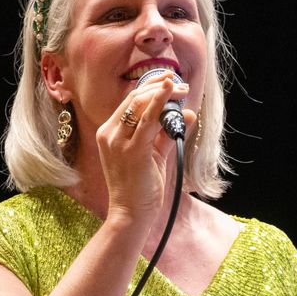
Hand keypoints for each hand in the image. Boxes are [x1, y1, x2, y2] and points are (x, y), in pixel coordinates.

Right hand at [97, 71, 193, 222]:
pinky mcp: (132, 150)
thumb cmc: (140, 188)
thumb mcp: (154, 155)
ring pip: (140, 105)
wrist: (130, 214)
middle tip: (181, 85)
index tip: (171, 82)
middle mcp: (109, 134)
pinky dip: (159, 104)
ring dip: (163, 94)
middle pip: (134, 99)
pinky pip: (147, 121)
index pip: (130, 102)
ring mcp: (118, 141)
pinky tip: (170, 93)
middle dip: (159, 87)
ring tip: (182, 89)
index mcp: (110, 133)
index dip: (151, 88)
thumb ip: (167, 134)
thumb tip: (187, 114)